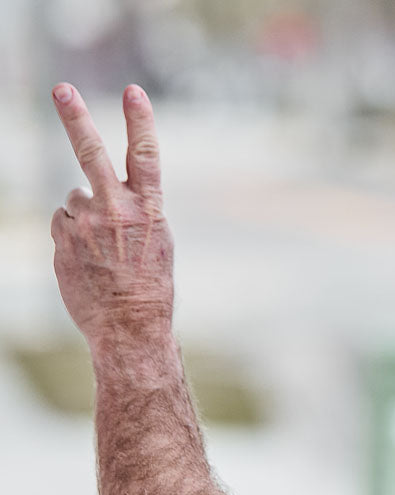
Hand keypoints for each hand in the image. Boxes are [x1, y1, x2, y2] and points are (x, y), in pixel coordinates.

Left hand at [50, 83, 173, 347]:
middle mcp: (115, 212)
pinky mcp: (62, 238)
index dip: (140, 122)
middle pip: (91, 154)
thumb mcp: (156, 246)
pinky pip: (63, 224)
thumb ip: (132, 211)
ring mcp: (85, 224)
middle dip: (77, 119)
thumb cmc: (149, 290)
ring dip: (85, 219)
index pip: (145, 158)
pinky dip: (72, 237)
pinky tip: (87, 262)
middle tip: (62, 90)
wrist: (130, 329)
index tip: (134, 92)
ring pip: (76, 201)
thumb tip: (86, 190)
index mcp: (149, 213)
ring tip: (103, 255)